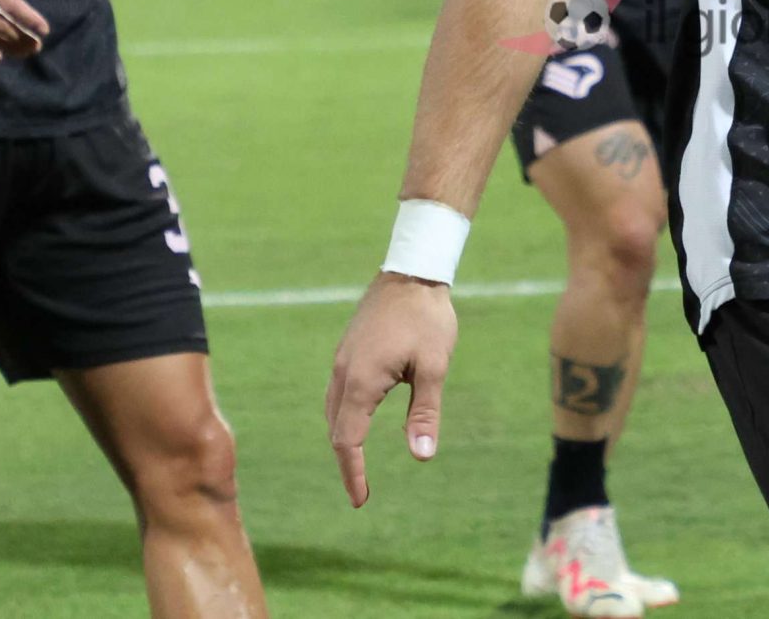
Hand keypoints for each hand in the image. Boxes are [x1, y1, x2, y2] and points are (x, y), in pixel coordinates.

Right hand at [326, 272, 458, 506]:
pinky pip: (338, 392)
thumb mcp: (434, 367)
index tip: (361, 499)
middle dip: (346, 461)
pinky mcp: (347, 349)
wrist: (412, 270)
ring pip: (334, 411)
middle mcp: (343, 373)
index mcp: (361, 382)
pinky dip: (343, 415)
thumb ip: (425, 412)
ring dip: (342, 438)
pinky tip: (358, 418)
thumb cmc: (427, 318)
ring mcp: (341, 359)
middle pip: (336, 429)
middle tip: (361, 489)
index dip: (354, 473)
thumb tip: (421, 456)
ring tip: (357, 461)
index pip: (348, 441)